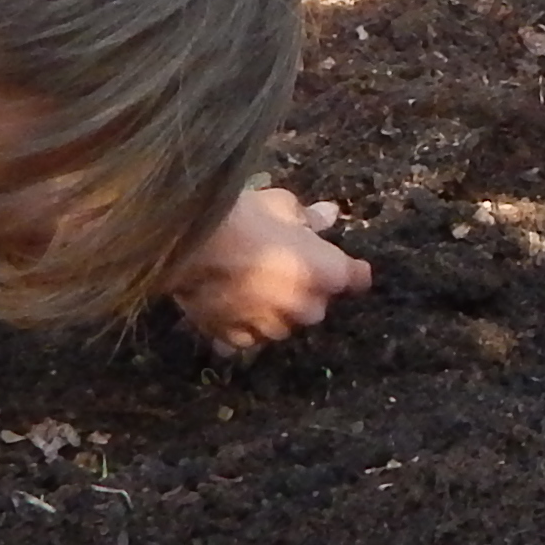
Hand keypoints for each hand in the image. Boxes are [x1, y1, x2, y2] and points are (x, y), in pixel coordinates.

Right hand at [170, 189, 367, 349]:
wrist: (187, 246)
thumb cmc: (242, 217)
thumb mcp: (280, 204)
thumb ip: (308, 217)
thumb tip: (327, 215)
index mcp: (327, 273)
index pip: (357, 279)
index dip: (351, 270)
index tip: (345, 264)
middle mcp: (306, 309)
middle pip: (317, 303)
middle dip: (306, 289)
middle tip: (281, 265)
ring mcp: (271, 328)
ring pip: (283, 322)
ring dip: (275, 308)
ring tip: (250, 283)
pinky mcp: (237, 339)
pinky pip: (249, 335)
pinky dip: (244, 324)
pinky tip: (229, 303)